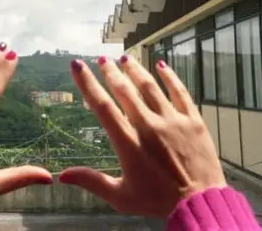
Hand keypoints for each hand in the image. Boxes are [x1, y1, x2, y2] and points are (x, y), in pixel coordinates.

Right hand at [59, 55, 225, 218]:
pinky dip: (170, 77)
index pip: (102, 106)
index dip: (87, 83)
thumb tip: (62, 175)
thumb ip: (91, 181)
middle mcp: (149, 126)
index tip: (77, 66)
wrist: (199, 203)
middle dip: (111, 72)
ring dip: (136, 70)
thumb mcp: (120, 196)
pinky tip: (162, 65)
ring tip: (125, 58)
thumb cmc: (157, 201)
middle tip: (103, 60)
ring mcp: (173, 121)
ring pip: (151, 87)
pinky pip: (180, 92)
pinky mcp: (192, 121)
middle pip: (125, 91)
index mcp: (128, 143)